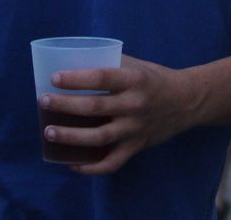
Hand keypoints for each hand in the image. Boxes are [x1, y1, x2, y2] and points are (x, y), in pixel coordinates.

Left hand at [36, 56, 202, 174]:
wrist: (187, 101)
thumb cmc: (154, 78)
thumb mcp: (136, 65)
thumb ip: (109, 64)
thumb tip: (74, 61)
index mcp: (134, 80)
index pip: (101, 78)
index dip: (77, 79)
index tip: (54, 78)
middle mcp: (135, 105)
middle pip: (95, 108)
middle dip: (65, 106)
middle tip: (43, 102)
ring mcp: (135, 129)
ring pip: (99, 138)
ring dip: (71, 137)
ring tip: (49, 132)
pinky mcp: (137, 147)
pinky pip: (112, 163)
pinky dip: (91, 168)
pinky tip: (72, 164)